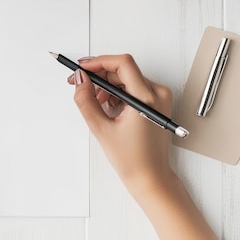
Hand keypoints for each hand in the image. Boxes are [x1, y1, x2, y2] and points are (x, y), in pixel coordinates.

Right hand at [69, 54, 173, 195]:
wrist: (151, 177)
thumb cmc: (133, 159)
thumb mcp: (101, 129)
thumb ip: (86, 100)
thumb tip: (79, 80)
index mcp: (146, 98)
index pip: (122, 64)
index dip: (99, 62)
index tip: (82, 68)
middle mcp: (158, 93)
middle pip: (123, 70)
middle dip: (99, 76)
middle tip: (80, 85)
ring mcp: (160, 97)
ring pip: (127, 78)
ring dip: (107, 86)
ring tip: (96, 104)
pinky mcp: (157, 102)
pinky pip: (133, 87)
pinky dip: (117, 93)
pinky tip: (108, 108)